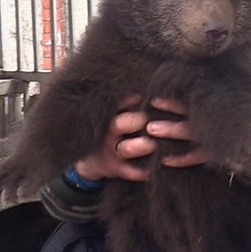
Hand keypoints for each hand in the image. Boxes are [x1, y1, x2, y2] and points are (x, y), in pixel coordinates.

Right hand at [72, 97, 208, 181]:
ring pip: (126, 148)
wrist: (92, 162)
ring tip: (154, 143)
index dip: (133, 99)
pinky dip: (142, 171)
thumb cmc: (114, 131)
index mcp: (112, 114)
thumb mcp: (115, 114)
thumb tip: (158, 80)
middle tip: (152, 119)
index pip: (120, 103)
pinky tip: (155, 169)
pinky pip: (130, 172)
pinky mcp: (116, 169)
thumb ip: (130, 103)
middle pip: (121, 123)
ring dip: (141, 146)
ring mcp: (112, 151)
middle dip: (138, 120)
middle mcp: (110, 132)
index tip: (146, 95)